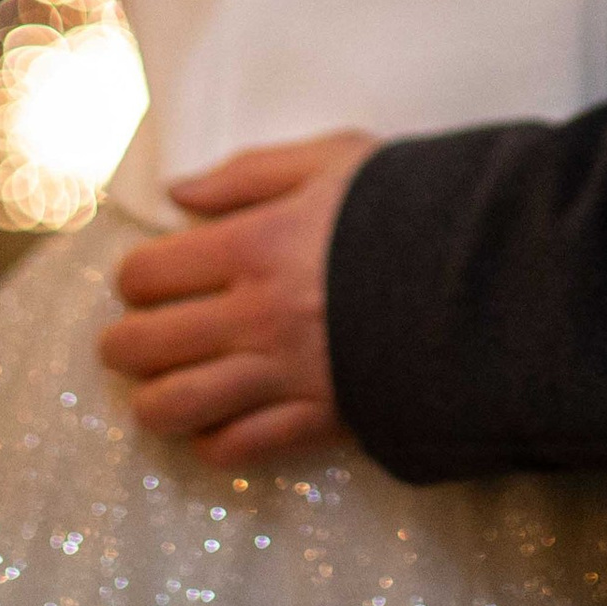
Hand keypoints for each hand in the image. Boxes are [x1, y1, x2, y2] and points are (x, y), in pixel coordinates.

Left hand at [98, 129, 377, 461]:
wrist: (483, 277)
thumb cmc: (407, 205)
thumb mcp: (333, 158)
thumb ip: (249, 172)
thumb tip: (177, 192)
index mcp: (252, 246)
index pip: (149, 273)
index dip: (134, 276)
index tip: (144, 277)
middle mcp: (253, 317)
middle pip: (146, 346)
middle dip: (123, 343)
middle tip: (128, 338)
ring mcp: (282, 375)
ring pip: (177, 407)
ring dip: (152, 400)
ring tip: (156, 388)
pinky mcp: (316, 419)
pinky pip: (238, 446)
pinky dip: (212, 441)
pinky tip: (215, 424)